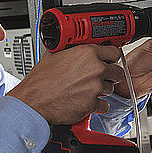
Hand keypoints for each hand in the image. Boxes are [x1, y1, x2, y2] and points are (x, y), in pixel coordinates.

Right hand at [7, 45, 124, 124]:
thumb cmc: (40, 81)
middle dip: (109, 74)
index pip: (113, 52)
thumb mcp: (53, 55)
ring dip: (102, 89)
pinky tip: (86, 101)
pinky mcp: (93, 104)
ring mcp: (95, 88)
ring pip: (111, 88)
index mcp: (87, 54)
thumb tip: (74, 47)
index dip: (110, 56)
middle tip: (98, 76)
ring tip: (86, 89)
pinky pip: (104, 105)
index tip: (108, 60)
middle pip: (117, 71)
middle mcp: (95, 70)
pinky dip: (97, 104)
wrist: (34, 101)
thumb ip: (70, 50)